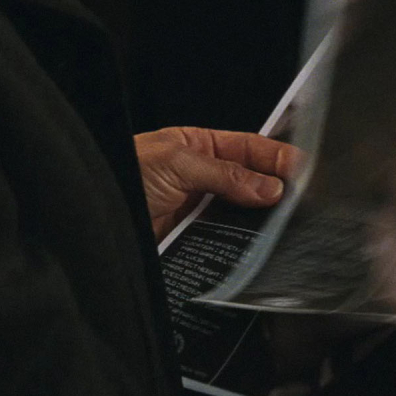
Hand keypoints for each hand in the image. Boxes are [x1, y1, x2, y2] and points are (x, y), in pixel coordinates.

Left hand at [134, 127, 301, 240]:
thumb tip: (269, 187)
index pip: (250, 148)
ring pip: (242, 215)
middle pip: (251, 183)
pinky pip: (224, 241)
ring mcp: (197, 210)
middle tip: (303, 203)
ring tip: (286, 227)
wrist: (90, 214)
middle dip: (276, 192)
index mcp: (199, 146)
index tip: (305, 169)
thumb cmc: (121, 173)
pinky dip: (242, 246)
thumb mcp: (176, 163)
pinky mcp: (191, 240)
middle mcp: (202, 177)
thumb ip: (225, 174)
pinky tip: (257, 248)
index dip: (278, 158)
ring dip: (262, 223)